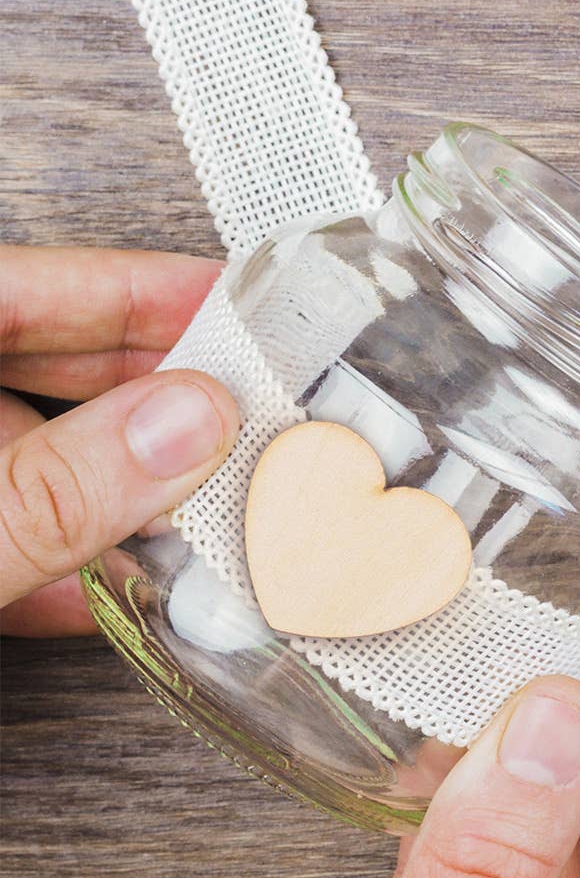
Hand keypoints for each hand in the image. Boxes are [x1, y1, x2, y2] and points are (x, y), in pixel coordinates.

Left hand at [1, 244, 236, 633]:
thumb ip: (58, 486)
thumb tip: (193, 423)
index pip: (29, 286)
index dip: (141, 287)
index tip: (244, 307)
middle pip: (41, 366)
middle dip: (154, 398)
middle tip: (257, 414)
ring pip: (25, 454)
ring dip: (115, 494)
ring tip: (211, 515)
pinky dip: (55, 557)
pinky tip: (120, 591)